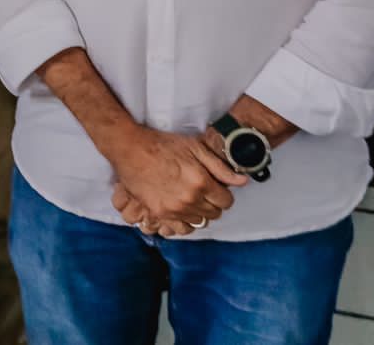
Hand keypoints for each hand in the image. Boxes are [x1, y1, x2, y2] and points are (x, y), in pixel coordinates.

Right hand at [106, 127, 244, 228]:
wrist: (130, 149)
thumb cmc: (162, 145)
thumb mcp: (195, 148)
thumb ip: (220, 167)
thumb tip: (242, 181)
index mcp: (201, 182)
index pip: (226, 201)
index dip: (223, 193)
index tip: (216, 187)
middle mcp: (189, 200)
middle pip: (214, 213)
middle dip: (213, 203)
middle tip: (203, 191)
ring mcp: (173, 209)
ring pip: (199, 222)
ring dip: (199, 212)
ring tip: (191, 199)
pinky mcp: (158, 214)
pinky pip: (181, 229)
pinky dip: (184, 222)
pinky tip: (181, 210)